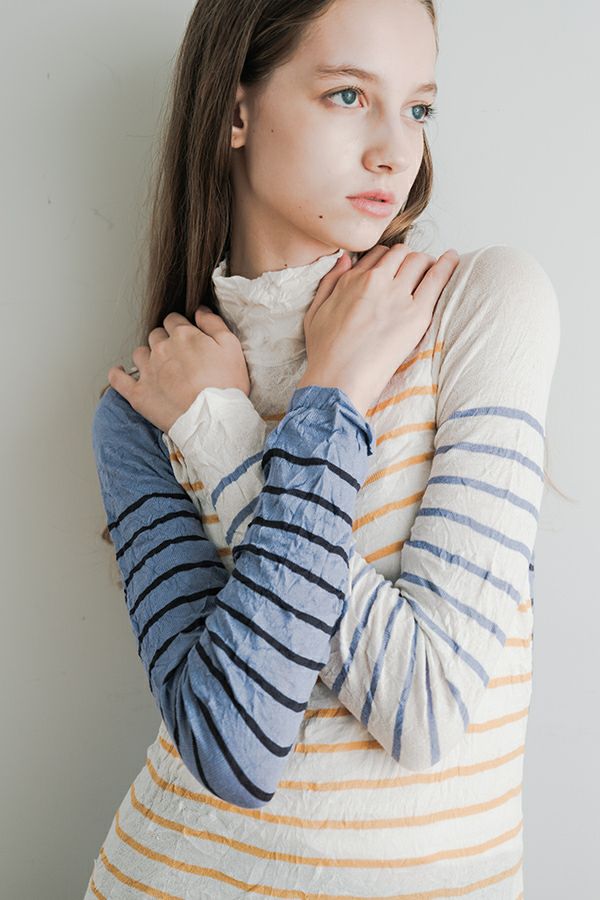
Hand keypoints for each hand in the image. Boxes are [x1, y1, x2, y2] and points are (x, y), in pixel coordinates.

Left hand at [107, 307, 250, 432]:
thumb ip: (214, 324)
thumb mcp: (231, 347)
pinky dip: (118, 375)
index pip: (173, 320)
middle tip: (177, 357)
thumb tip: (200, 310)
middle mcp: (161, 349)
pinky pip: (118, 380)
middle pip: (155, 335)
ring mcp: (148, 371)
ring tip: (157, 368)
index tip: (186, 338)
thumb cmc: (225, 386)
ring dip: (146, 357)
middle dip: (164, 342)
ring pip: (139, 353)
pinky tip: (121, 373)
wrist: (212, 420)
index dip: (180, 327)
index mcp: (183, 335)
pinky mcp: (139, 393)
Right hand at [296, 243, 459, 415]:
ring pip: (419, 261)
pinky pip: (437, 278)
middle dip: (409, 261)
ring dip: (426, 264)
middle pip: (400, 254)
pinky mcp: (416, 313)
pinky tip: (453, 259)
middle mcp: (374, 281)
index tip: (394, 270)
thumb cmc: (325, 354)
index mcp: (351, 280)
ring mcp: (396, 295)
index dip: (388, 261)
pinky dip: (448, 265)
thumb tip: (345, 260)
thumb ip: (329, 282)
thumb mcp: (314, 312)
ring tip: (432, 273)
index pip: (378, 255)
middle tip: (416, 274)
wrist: (338, 380)